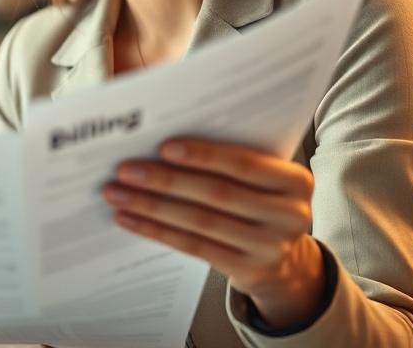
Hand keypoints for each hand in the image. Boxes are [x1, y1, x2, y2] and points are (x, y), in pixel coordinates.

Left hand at [102, 138, 325, 327]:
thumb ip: (231, 158)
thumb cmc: (260, 201)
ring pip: (200, 221)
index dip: (203, 155)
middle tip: (125, 170)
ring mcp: (271, 247)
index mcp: (295, 181)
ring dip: (151, 206)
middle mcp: (291, 215)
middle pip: (216, 194)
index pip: (244, 164)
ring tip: (117, 193)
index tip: (163, 147)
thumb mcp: (263, 178)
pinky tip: (130, 219)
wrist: (284, 260)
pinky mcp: (248, 271)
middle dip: (164, 180)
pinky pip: (194, 246)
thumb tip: (163, 141)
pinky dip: (156, 230)